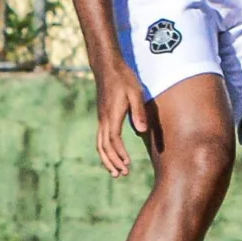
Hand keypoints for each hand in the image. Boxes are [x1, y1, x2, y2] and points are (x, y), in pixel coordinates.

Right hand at [95, 63, 146, 177]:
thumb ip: (138, 112)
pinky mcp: (102, 116)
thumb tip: (142, 131)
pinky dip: (105, 150)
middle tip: (123, 174)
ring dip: (107, 159)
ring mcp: (101, 118)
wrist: (107, 66)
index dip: (120, 154)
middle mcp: (104, 119)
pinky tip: (112, 156)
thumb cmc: (124, 78)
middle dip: (112, 162)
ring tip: (116, 172)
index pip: (113, 140)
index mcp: (112, 115)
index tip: (128, 163)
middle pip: (104, 146)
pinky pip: (100, 138)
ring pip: (100, 144)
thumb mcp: (136, 92)